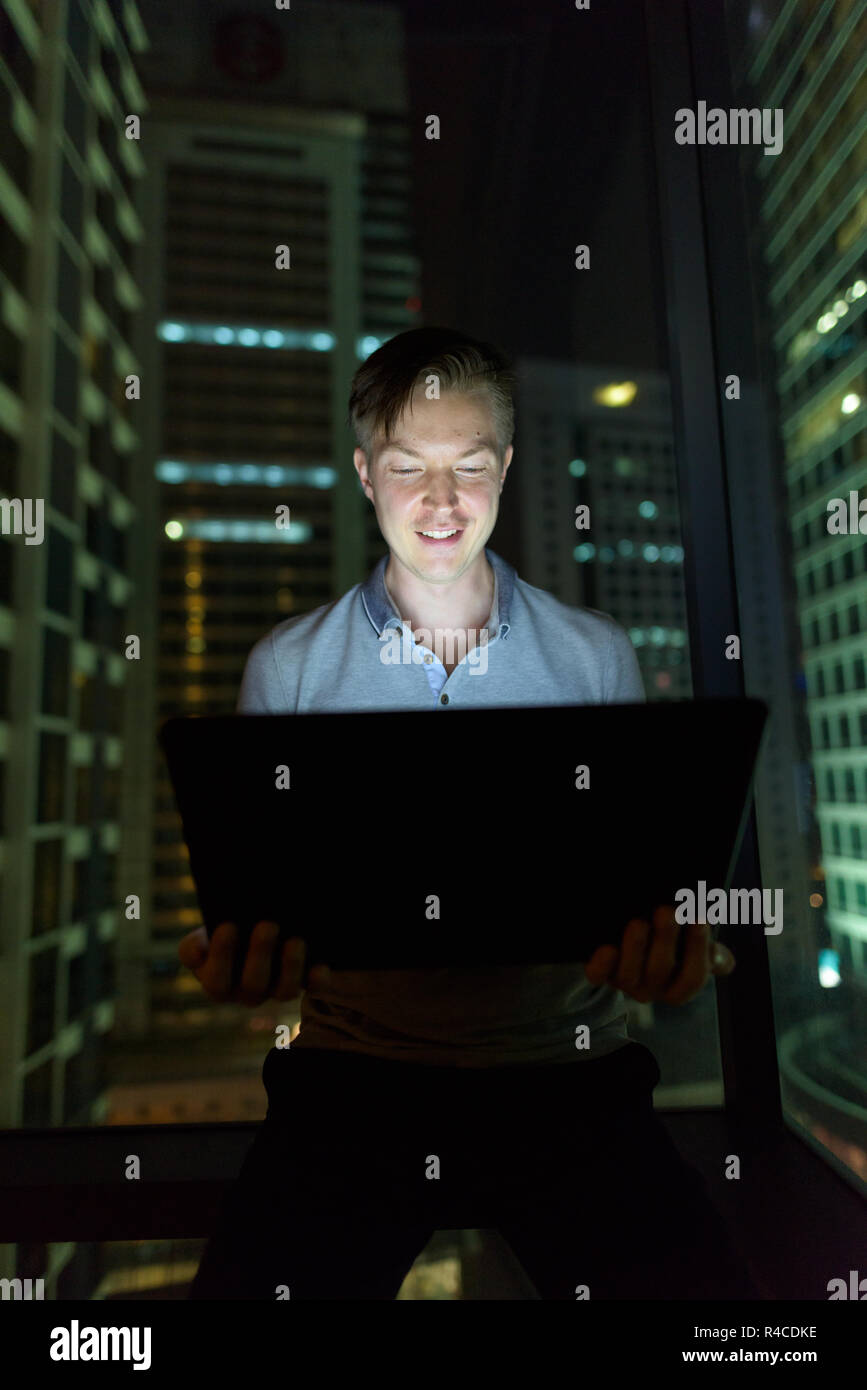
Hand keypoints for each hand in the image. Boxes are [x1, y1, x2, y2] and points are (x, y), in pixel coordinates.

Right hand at [177, 921, 331, 1006]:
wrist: (255, 925)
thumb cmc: (225, 929)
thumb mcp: (203, 935)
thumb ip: (195, 945)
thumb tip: (198, 951)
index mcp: (218, 983)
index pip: (216, 981)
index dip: (221, 956)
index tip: (228, 925)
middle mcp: (247, 993)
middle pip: (253, 986)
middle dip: (260, 955)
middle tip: (267, 925)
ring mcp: (276, 990)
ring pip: (284, 991)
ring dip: (291, 967)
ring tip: (296, 941)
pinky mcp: (303, 983)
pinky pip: (312, 988)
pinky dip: (317, 979)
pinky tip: (321, 965)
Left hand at [584, 904, 733, 1004]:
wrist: (626, 945)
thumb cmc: (668, 946)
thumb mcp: (691, 949)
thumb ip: (710, 953)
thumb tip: (725, 960)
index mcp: (679, 986)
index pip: (693, 976)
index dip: (698, 948)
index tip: (700, 917)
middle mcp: (652, 989)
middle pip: (660, 971)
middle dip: (665, 940)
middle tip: (666, 910)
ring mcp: (625, 983)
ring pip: (629, 975)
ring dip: (635, 948)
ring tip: (639, 923)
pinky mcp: (601, 974)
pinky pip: (598, 976)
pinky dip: (601, 964)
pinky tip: (607, 948)